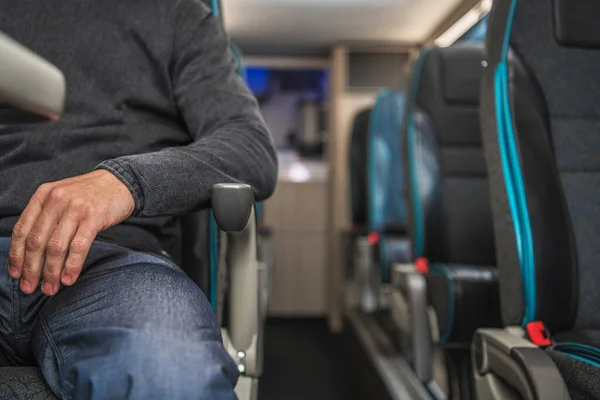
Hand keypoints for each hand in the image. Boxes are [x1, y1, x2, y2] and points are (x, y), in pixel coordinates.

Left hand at [8, 170, 134, 294]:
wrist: (120, 182)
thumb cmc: (90, 195)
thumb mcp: (61, 197)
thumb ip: (46, 216)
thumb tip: (31, 252)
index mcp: (43, 195)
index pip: (22, 229)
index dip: (16, 255)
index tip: (15, 274)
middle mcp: (56, 200)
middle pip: (37, 241)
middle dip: (31, 269)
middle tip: (30, 288)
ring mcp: (75, 208)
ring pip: (56, 247)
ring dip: (51, 272)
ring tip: (50, 288)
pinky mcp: (94, 217)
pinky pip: (78, 247)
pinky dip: (71, 266)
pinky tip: (68, 279)